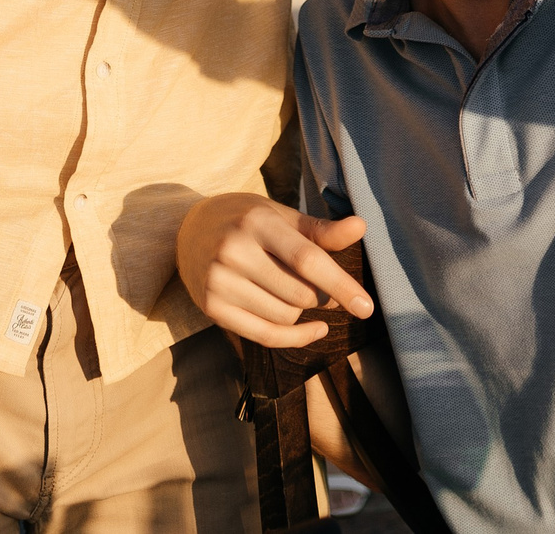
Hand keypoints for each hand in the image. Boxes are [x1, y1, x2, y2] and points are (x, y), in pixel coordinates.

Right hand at [176, 193, 371, 348]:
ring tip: (303, 296)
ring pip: (284, 316)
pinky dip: (296, 338)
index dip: (340, 284)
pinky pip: (264, 335)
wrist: (188, 229)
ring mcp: (219, 282)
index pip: (306, 260)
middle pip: (299, 294)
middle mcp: (233, 251)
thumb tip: (361, 226)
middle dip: (323, 297)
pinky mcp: (212, 308)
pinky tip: (315, 330)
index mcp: (257, 222)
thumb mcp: (281, 216)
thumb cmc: (246, 220)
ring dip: (304, 313)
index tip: (366, 306)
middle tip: (327, 289)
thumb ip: (321, 230)